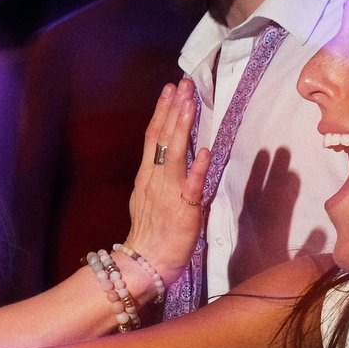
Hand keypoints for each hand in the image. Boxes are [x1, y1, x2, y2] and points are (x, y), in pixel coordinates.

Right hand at [120, 79, 212, 298]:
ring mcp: (168, 192)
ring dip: (182, 126)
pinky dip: (197, 168)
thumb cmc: (150, 234)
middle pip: (163, 137)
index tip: (170, 89)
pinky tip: (204, 151)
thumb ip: (157, 178)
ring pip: (174, 153)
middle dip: (173, 108)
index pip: (154, 136)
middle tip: (182, 84)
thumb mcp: (147, 199)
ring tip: (190, 102)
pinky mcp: (184, 210)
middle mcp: (155, 178)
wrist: (144, 263)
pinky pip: (191, 187)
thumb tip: (168, 161)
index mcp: (147, 175)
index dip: (162, 111)